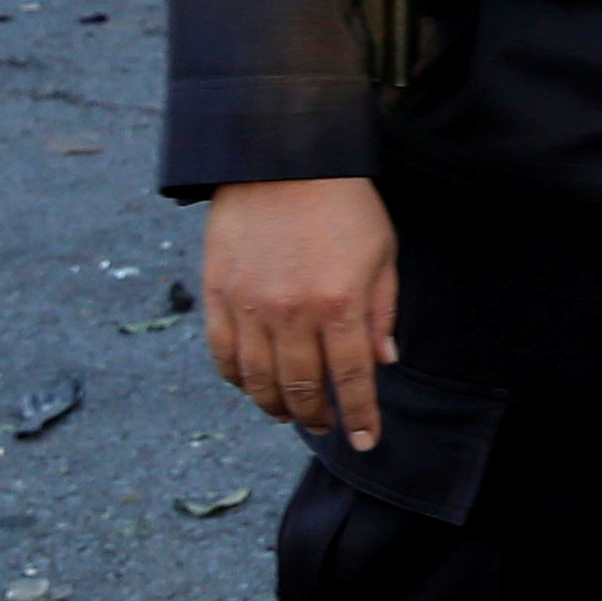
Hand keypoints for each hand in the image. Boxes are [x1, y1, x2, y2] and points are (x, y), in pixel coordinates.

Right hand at [202, 178, 397, 448]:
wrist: (281, 158)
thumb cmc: (343, 203)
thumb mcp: (382, 253)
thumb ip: (381, 310)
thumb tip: (383, 361)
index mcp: (340, 302)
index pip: (352, 378)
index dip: (361, 416)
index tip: (368, 442)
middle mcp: (293, 312)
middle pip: (302, 387)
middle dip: (317, 416)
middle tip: (326, 426)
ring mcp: (250, 306)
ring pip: (258, 380)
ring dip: (276, 406)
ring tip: (291, 413)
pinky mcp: (217, 295)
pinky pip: (223, 354)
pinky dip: (237, 379)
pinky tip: (251, 386)